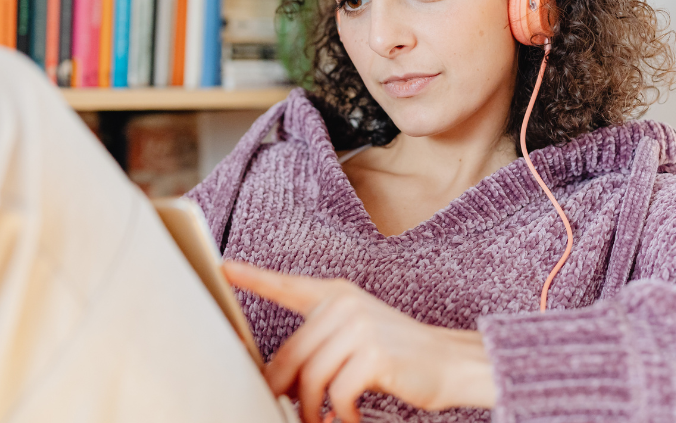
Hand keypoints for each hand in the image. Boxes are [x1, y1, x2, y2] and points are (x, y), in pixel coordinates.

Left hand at [222, 261, 495, 422]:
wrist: (451, 362)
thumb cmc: (399, 356)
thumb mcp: (357, 335)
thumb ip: (319, 344)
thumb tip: (275, 379)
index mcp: (337, 295)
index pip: (287, 286)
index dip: (253, 277)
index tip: (224, 267)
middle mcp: (345, 305)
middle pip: (290, 355)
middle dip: (283, 392)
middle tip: (287, 413)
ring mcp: (360, 327)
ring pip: (310, 378)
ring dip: (310, 411)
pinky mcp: (374, 354)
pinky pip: (337, 393)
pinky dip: (340, 416)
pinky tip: (347, 421)